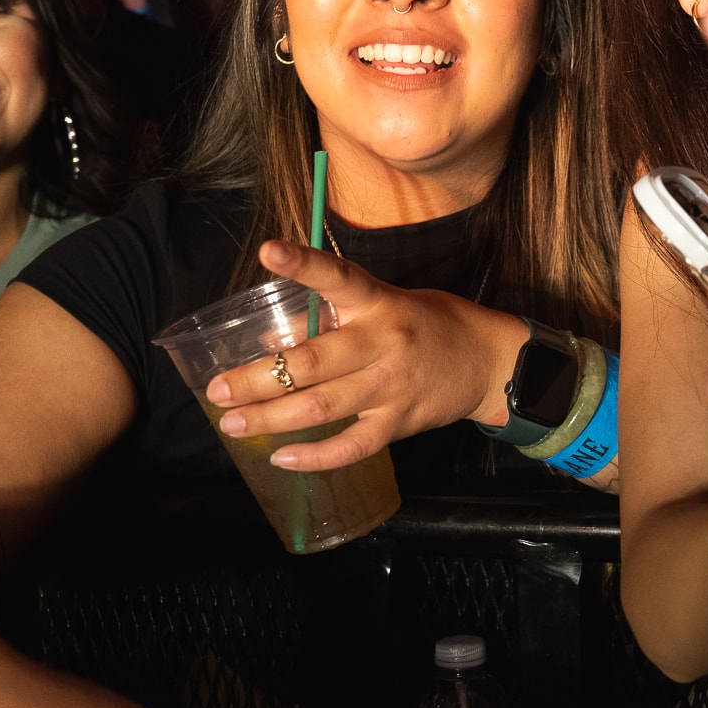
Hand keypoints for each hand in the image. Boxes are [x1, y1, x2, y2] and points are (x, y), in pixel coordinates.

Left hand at [205, 241, 527, 471]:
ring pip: (321, 407)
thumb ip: (330, 318)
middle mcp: (383, 342)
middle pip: (311, 362)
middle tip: (217, 389)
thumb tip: (270, 341)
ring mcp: (391, 386)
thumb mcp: (384, 303)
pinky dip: (314, 455)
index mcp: (379, 302)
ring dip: (270, 418)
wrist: (489, 362)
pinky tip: (281, 456)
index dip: (303, 264)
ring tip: (232, 423)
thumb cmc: (428, 323)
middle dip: (257, 378)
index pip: (337, 277)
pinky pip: (352, 445)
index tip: (268, 250)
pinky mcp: (400, 422)